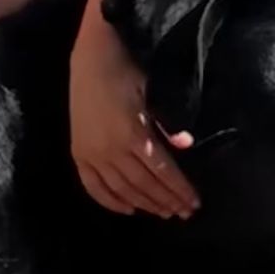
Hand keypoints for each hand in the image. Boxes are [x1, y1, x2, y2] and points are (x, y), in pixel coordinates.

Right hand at [69, 23, 197, 217]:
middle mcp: (111, 150)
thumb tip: (186, 146)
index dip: (179, 189)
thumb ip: (167, 123)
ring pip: (122, 189)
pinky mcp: (79, 154)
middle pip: (144, 185)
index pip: (162, 171)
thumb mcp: (152, 93)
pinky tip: (128, 210)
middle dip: (166, 200)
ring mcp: (92, 154)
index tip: (194, 203)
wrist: (90, 60)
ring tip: (162, 213)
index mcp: (133, 134)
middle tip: (183, 213)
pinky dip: (110, 201)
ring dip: (144, 204)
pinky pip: (94, 186)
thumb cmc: (127, 73)